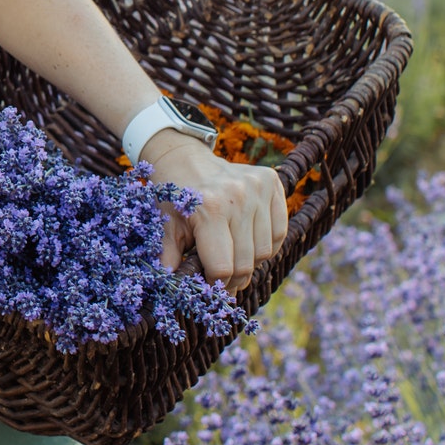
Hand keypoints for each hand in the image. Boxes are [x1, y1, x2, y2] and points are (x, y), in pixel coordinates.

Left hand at [147, 137, 286, 292]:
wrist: (184, 157)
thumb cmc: (174, 196)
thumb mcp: (164, 225)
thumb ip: (168, 257)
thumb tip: (170, 287)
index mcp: (210, 208)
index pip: (223, 267)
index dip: (216, 284)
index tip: (209, 287)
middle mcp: (238, 197)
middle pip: (247, 262)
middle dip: (234, 279)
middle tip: (223, 282)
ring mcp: (258, 188)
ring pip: (267, 250)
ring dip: (251, 262)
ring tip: (234, 259)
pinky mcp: (272, 182)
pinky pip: (280, 231)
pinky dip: (267, 244)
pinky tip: (248, 242)